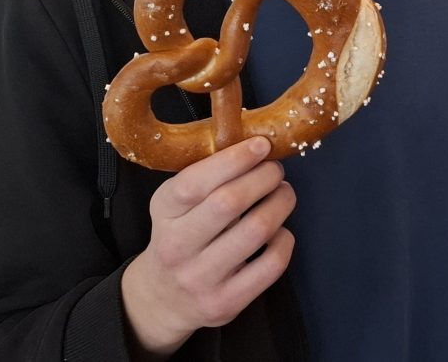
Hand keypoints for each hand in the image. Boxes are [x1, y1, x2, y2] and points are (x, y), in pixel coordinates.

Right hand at [120, 136, 295, 358]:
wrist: (162, 299)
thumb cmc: (181, 236)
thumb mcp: (176, 204)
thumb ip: (206, 177)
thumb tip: (255, 145)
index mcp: (163, 212)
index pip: (195, 182)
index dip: (234, 159)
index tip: (262, 145)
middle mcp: (176, 247)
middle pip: (229, 202)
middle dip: (264, 177)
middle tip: (276, 171)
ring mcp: (200, 278)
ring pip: (256, 230)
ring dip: (280, 203)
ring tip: (283, 194)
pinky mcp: (225, 302)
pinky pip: (272, 263)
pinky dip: (285, 239)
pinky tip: (279, 231)